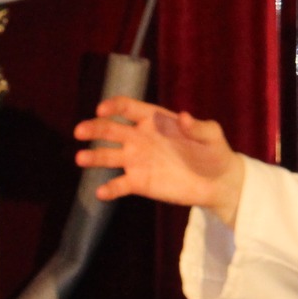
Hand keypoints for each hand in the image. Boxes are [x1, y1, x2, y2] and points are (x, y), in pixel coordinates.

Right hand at [74, 98, 245, 222]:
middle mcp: (139, 138)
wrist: (217, 183)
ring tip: (81, 159)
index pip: (128, 107)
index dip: (113, 106)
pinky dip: (109, 189)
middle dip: (94, 128)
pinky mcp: (138, 183)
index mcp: (154, 119)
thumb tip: (184, 116)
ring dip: (93, 156)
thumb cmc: (215, 153)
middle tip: (80, 131)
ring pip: (108, 156)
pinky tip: (101, 192)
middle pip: (110, 129)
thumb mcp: (212, 135)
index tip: (101, 109)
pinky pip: (119, 185)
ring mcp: (136, 161)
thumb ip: (198, 126)